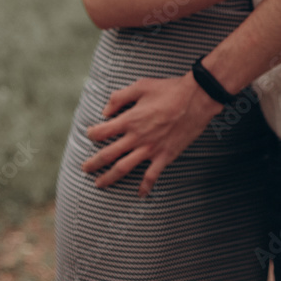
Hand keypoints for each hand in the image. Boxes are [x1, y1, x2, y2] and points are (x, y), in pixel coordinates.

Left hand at [83, 73, 220, 195]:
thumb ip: (120, 98)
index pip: (102, 132)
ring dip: (109, 178)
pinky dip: (145, 187)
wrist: (196, 100)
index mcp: (129, 119)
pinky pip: (152, 176)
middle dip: (93, 163)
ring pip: (124, 168)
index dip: (92, 134)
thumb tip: (105, 111)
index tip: (89, 135)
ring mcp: (150, 149)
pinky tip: (140, 194)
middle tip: (84, 168)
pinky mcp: (165, 156)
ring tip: (99, 184)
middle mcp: (136, 137)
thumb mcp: (141, 86)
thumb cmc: (169, 90)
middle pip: (108, 155)